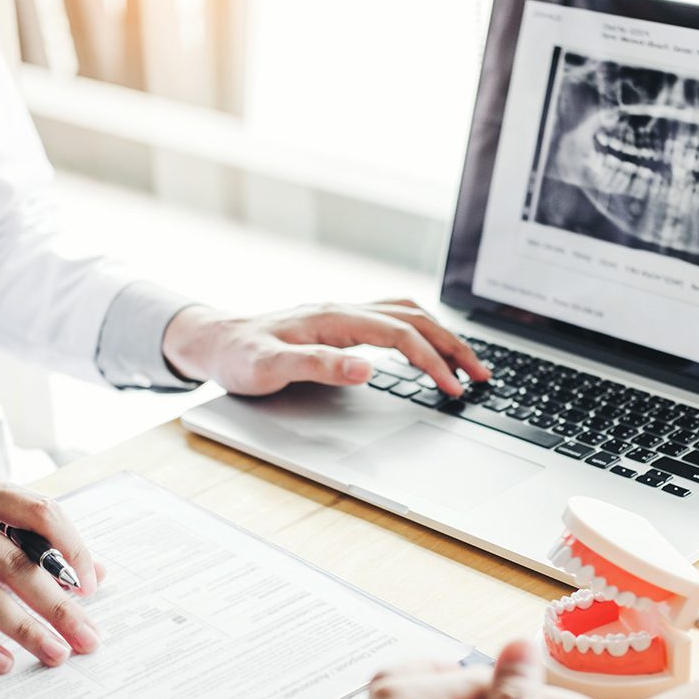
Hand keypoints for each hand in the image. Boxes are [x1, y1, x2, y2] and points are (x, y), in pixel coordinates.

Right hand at [0, 470, 102, 673]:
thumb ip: (26, 539)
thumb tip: (94, 573)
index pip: (39, 511)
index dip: (72, 548)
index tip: (91, 585)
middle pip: (16, 561)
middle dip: (59, 604)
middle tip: (86, 635)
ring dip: (25, 629)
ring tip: (54, 652)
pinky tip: (1, 661)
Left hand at [162, 300, 489, 396]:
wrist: (214, 340)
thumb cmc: (240, 357)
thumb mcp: (270, 368)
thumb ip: (318, 367)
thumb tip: (366, 369)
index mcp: (334, 318)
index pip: (402, 335)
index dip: (433, 361)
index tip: (454, 388)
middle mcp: (345, 309)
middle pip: (416, 318)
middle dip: (454, 346)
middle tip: (483, 375)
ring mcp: (344, 313)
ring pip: (409, 313)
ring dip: (443, 335)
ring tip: (467, 362)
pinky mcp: (341, 321)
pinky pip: (395, 316)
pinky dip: (423, 329)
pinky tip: (427, 345)